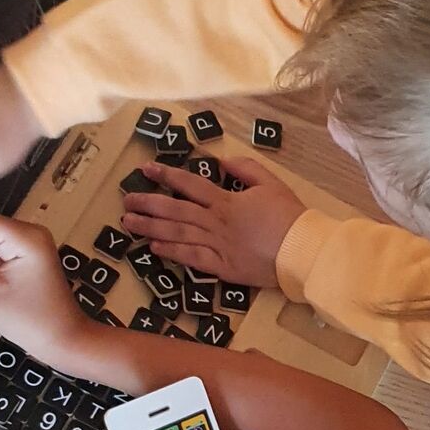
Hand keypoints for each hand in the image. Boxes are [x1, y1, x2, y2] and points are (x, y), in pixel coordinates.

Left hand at [121, 156, 305, 287]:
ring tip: (129, 222)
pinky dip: (172, 252)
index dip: (166, 175)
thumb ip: (245, 169)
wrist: (302, 250)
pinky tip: (153, 246)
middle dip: (148, 203)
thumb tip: (222, 161)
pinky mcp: (222, 267)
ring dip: (151, 226)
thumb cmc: (289, 217)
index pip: (190, 184)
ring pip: (177, 233)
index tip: (146, 169)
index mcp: (227, 201)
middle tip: (127, 199)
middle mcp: (216, 222)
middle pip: (175, 209)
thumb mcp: (271, 183)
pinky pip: (192, 258)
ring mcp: (217, 245)